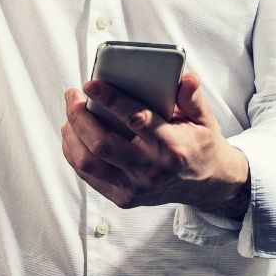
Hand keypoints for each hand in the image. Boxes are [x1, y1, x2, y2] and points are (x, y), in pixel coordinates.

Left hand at [60, 71, 249, 213]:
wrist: (205, 184)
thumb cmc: (199, 145)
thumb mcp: (204, 118)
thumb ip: (192, 97)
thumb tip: (187, 78)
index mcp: (172, 146)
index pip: (136, 119)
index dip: (110, 100)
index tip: (90, 84)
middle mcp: (151, 170)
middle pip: (101, 144)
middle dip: (79, 117)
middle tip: (72, 96)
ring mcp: (135, 187)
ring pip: (88, 162)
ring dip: (71, 135)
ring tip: (70, 115)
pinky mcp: (123, 198)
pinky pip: (88, 176)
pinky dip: (74, 154)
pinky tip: (73, 135)